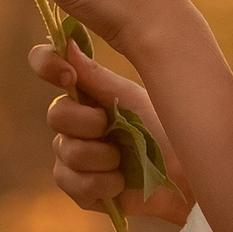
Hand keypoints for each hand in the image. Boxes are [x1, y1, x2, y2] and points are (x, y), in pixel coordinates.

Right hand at [28, 38, 190, 225]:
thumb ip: (94, 77)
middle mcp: (75, 122)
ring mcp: (74, 156)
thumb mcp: (130, 99)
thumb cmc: (164, 130)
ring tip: (126, 161)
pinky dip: (100, 183)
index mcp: (86, 93)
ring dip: (101, 157)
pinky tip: (120, 183)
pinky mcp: (79, 188)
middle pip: (55, 115)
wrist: (185, 177)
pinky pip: (69, 182)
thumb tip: (66, 43)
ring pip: (65, 151)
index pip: (47, 66)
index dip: (47, 65)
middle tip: (114, 128)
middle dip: (89, 123)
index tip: (69, 77)